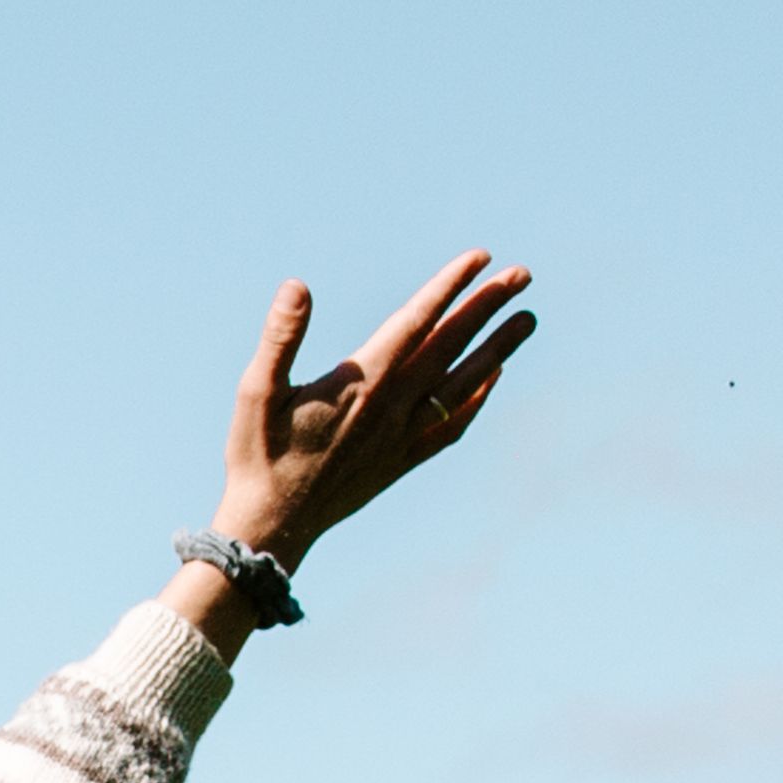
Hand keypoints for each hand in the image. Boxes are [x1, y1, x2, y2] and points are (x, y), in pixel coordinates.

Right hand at [217, 252, 537, 562]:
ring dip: (498, 348)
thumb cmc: (257, 456)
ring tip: (527, 319)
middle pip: (451, 346)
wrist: (271, 526)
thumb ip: (281, 338)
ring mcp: (403, 435)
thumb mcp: (255, 391)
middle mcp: (392, 406)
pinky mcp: (402, 461)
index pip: (416, 322)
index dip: (449, 286)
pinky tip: (494, 377)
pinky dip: (479, 398)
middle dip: (488, 307)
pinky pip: (453, 425)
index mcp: (360, 382)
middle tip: (523, 274)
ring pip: (463, 384)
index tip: (480, 257)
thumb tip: (296, 287)